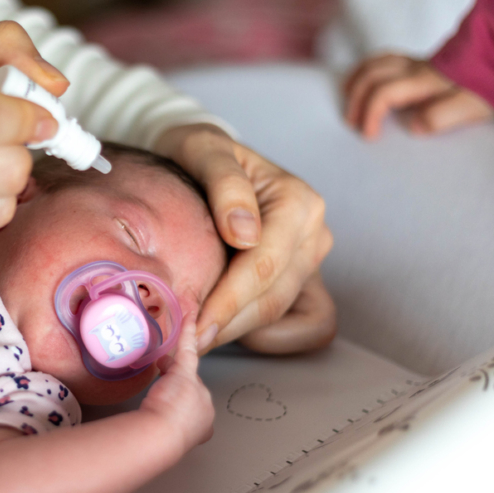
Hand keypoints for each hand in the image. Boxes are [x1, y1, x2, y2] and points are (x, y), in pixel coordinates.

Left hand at [141, 316, 213, 448]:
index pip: (193, 404)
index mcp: (204, 424)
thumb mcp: (166, 430)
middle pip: (189, 385)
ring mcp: (198, 388)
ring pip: (185, 370)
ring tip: (162, 375)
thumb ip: (166, 417)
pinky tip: (189, 316)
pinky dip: (188, 332)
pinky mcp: (186, 373)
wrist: (162, 435)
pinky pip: (188, 348)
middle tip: (160, 392)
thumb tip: (159, 404)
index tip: (170, 404)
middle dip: (173, 384)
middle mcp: (205, 405)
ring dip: (172, 370)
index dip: (180, 401)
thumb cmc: (159, 439)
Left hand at [155, 124, 335, 353]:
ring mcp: (310, 261)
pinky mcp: (302, 281)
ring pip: (277, 315)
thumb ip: (225, 184)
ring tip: (190, 338)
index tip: (193, 324)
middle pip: (271, 299)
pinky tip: (219, 329)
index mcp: (299, 203)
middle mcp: (313, 235)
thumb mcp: (203, 149)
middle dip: (226, 325)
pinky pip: (294, 325)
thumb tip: (244, 234)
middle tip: (180, 343)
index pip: (264, 266)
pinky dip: (259, 336)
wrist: (203, 158)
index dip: (228, 301)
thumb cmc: (200, 154)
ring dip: (234, 332)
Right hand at [344, 54, 493, 139]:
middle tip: (352, 123)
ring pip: (376, 62)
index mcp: (425, 81)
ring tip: (348, 98)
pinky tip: (367, 82)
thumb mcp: (472, 107)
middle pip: (371, 74)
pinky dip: (368, 70)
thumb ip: (441, 117)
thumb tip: (413, 126)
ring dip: (356, 80)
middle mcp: (416, 67)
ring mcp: (418, 62)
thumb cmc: (490, 87)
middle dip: (355, 99)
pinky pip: (384, 60)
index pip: (383, 93)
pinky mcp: (422, 63)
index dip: (369, 114)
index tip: (369, 136)